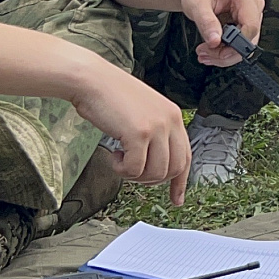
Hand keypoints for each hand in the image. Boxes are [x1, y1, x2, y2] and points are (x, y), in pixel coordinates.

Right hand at [67, 61, 193, 205]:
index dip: (180, 181)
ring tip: (120, 159)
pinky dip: (121, 170)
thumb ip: (154, 134)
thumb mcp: (142, 113)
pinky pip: (135, 169)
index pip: (186, 156)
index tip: (176, 198)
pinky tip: (113, 155)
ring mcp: (156, 127)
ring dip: (135, 175)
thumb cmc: (110, 96)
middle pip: (174, 169)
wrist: (92, 80)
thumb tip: (155, 164)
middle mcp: (170, 121)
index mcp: (173, 116)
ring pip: (156, 173)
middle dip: (152, 179)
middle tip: (132, 172)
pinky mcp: (139, 133)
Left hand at [173, 0, 262, 68]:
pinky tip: (210, 50)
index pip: (251, 27)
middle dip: (226, 52)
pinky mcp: (245, 24)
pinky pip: (240, 44)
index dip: (236, 43)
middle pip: (249, 40)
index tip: (216, 49)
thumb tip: (215, 41)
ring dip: (224, 55)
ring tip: (203, 52)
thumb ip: (206, 22)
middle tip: (204, 52)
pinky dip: (224, 51)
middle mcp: (253, 6)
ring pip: (245, 46)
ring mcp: (251, 16)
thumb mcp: (197, 4)